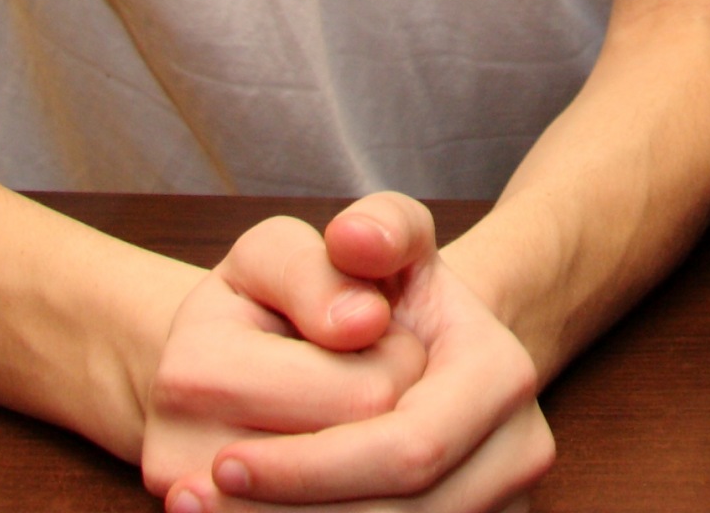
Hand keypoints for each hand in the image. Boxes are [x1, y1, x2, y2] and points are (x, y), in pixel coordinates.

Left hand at [148, 192, 553, 510]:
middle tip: (191, 496)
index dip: (312, 467)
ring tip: (196, 510)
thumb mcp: (379, 233)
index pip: (406, 447)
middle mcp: (519, 452)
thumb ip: (373, 225)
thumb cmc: (387, 288)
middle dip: (293, 508)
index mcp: (501, 373)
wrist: (426, 343)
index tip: (220, 459)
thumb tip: (353, 243)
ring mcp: (503, 507)